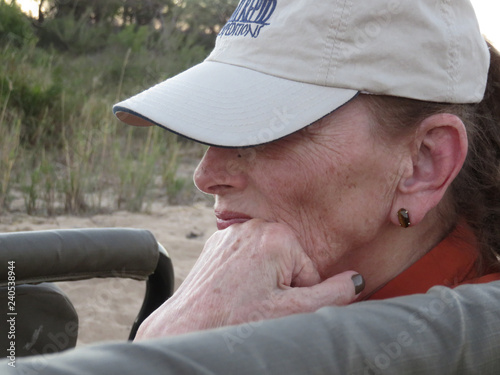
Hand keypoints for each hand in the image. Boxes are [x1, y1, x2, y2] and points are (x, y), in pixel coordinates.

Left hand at [135, 219, 361, 339]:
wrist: (190, 326)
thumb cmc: (239, 319)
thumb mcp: (296, 310)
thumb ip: (334, 293)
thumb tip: (357, 279)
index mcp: (278, 236)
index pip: (309, 270)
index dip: (299, 295)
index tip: (278, 305)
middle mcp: (253, 225)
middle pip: (288, 261)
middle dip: (282, 284)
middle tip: (260, 303)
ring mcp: (231, 233)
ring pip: (266, 259)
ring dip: (263, 279)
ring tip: (244, 298)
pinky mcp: (216, 243)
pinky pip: (244, 257)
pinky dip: (244, 274)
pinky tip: (232, 291)